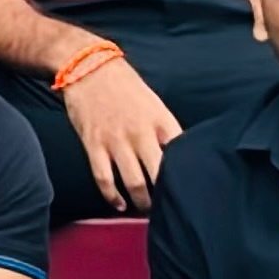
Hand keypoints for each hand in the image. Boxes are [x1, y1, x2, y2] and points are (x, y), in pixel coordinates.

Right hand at [62, 50, 188, 205]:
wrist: (87, 67)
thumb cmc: (123, 85)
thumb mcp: (153, 102)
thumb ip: (165, 128)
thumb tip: (177, 154)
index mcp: (160, 120)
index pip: (182, 154)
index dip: (188, 175)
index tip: (191, 189)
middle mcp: (140, 133)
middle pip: (160, 174)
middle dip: (166, 195)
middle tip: (170, 206)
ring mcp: (115, 140)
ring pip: (134, 182)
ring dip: (142, 202)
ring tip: (147, 210)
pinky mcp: (93, 144)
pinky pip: (104, 178)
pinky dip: (112, 196)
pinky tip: (119, 205)